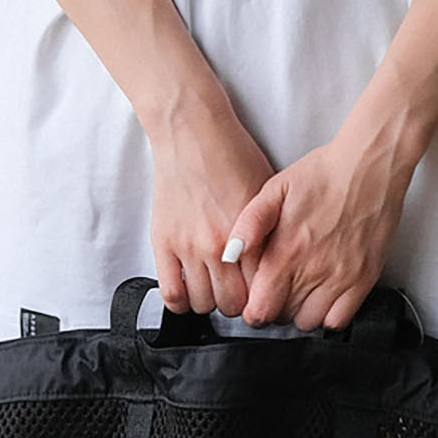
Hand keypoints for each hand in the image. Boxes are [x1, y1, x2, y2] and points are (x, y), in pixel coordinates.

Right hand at [148, 98, 277, 316]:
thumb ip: (269, 235)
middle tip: (236, 293)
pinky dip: (180, 302)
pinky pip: (171, 293)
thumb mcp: (267, 195)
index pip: (260, 292)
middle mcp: (219, 247)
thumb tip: (274, 265)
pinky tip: (188, 293)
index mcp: (249, 237)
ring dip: (209, 302)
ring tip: (213, 289)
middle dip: (237, 304)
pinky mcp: (163, 243)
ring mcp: (188, 247)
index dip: (262, 299)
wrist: (193, 131)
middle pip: (231, 305)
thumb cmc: (232, 156)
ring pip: (202, 303)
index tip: (260, 297)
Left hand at [222, 121, 416, 331]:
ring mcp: (340, 279)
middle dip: (274, 308)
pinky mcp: (363, 280)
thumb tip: (230, 254)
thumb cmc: (323, 175)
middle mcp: (312, 271)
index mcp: (286, 253)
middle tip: (278, 289)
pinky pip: (339, 320)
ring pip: (308, 322)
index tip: (256, 298)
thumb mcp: (274, 190)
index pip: (260, 310)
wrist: (369, 167)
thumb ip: (249, 224)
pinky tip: (323, 297)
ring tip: (300, 291)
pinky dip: (327, 316)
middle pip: (282, 318)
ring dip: (299, 312)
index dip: (253, 309)